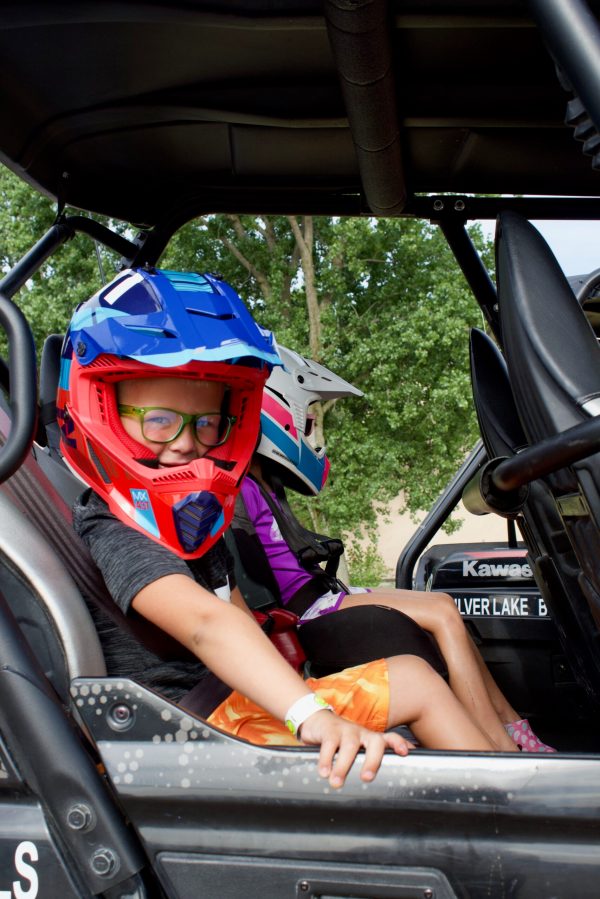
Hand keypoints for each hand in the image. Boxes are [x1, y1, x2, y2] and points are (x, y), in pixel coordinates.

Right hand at [298, 710, 413, 788]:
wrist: (318, 720)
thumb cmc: (342, 741)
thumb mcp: (357, 749)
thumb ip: (368, 762)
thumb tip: (381, 788)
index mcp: (371, 739)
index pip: (390, 738)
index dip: (399, 744)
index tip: (405, 753)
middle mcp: (362, 733)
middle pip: (375, 742)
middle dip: (373, 761)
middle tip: (367, 779)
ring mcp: (346, 730)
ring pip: (350, 746)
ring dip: (343, 766)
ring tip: (336, 783)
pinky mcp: (329, 730)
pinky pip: (329, 744)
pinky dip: (326, 759)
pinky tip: (324, 772)